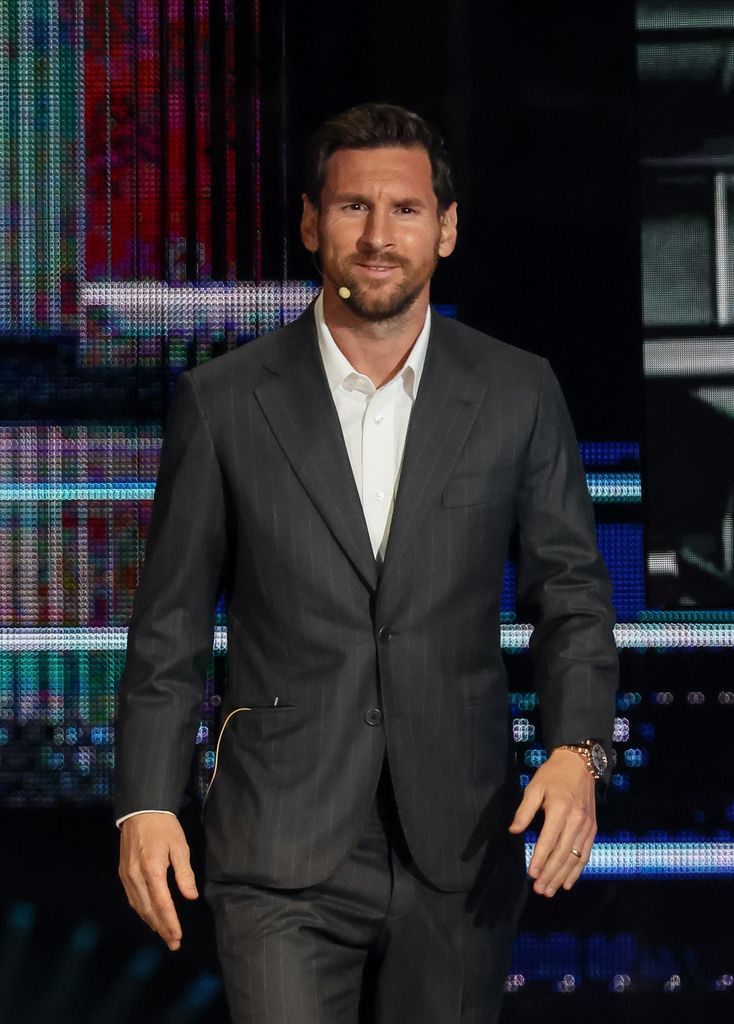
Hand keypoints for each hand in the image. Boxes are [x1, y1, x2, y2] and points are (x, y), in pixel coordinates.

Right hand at [119, 812, 197, 949]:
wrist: (141, 811)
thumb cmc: (164, 827)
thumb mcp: (179, 846)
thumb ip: (184, 873)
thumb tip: (191, 897)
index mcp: (152, 869)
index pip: (162, 903)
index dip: (170, 922)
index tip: (178, 937)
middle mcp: (135, 876)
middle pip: (148, 909)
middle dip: (161, 928)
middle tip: (173, 943)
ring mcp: (126, 875)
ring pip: (138, 906)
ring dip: (151, 922)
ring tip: (164, 935)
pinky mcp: (123, 873)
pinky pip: (132, 898)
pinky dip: (142, 911)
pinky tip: (150, 917)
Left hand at [508, 748, 595, 897]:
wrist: (580, 764)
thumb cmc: (552, 776)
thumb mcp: (534, 787)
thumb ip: (524, 810)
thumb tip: (514, 831)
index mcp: (559, 809)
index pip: (549, 840)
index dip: (540, 859)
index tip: (531, 874)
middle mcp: (576, 820)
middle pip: (563, 853)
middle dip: (550, 874)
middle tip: (539, 890)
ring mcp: (586, 826)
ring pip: (575, 857)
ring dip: (562, 876)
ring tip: (550, 891)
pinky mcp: (592, 829)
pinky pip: (586, 854)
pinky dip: (577, 870)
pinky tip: (567, 882)